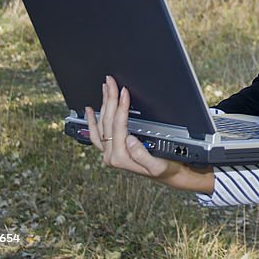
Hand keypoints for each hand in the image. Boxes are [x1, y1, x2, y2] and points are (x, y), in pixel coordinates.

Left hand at [85, 76, 213, 193]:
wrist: (168, 175)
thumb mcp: (158, 165)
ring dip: (103, 105)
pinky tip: (90, 110)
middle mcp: (111, 156)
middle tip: (111, 82)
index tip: (125, 92)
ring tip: (104, 89)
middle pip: (107, 122)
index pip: (119, 125)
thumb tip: (129, 139)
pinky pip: (96, 134)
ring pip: (101, 125)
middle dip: (110, 99)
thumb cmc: (166, 168)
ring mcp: (108, 153)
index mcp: (121, 157)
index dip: (121, 107)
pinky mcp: (110, 150)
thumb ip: (141, 154)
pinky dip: (92, 121)